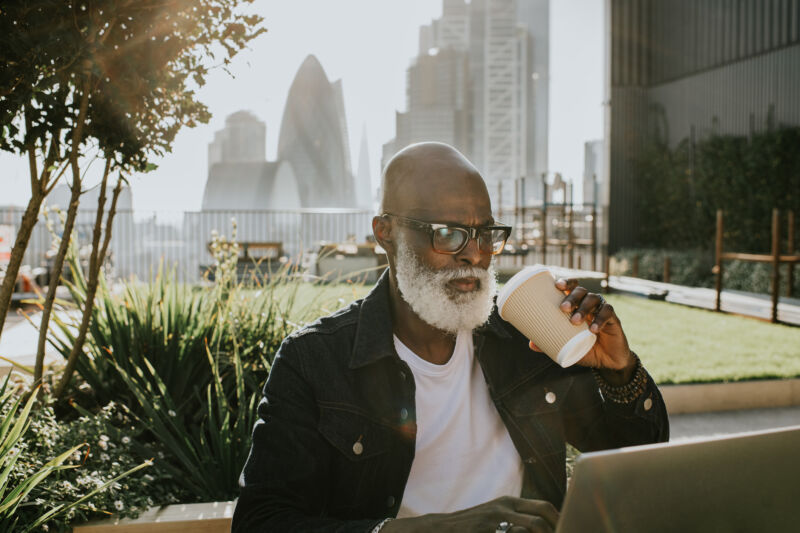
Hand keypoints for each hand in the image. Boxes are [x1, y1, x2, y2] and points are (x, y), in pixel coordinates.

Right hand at [382, 496, 557, 532]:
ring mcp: (495, 520)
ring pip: (532, 527)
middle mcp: (504, 507)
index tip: (569, 529)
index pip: (545, 507)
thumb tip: (543, 525)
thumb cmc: (472, 526)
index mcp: (509, 502)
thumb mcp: (495, 516)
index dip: (561, 520)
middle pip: (542, 517)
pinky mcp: (487, 531)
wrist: (442, 528)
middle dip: (557, 529)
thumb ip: (516, 519)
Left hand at [528, 278, 633, 374]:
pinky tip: (593, 329)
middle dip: (572, 296)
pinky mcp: (614, 319)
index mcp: (577, 304)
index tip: (557, 285)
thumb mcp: (567, 346)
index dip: (566, 282)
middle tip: (563, 308)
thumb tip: (531, 344)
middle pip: (581, 290)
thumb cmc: (584, 347)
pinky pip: (607, 313)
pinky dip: (600, 319)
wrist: (607, 361)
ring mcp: (601, 309)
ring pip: (593, 299)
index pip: (571, 287)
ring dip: (583, 308)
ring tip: (574, 321)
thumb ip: (550, 343)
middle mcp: (589, 303)